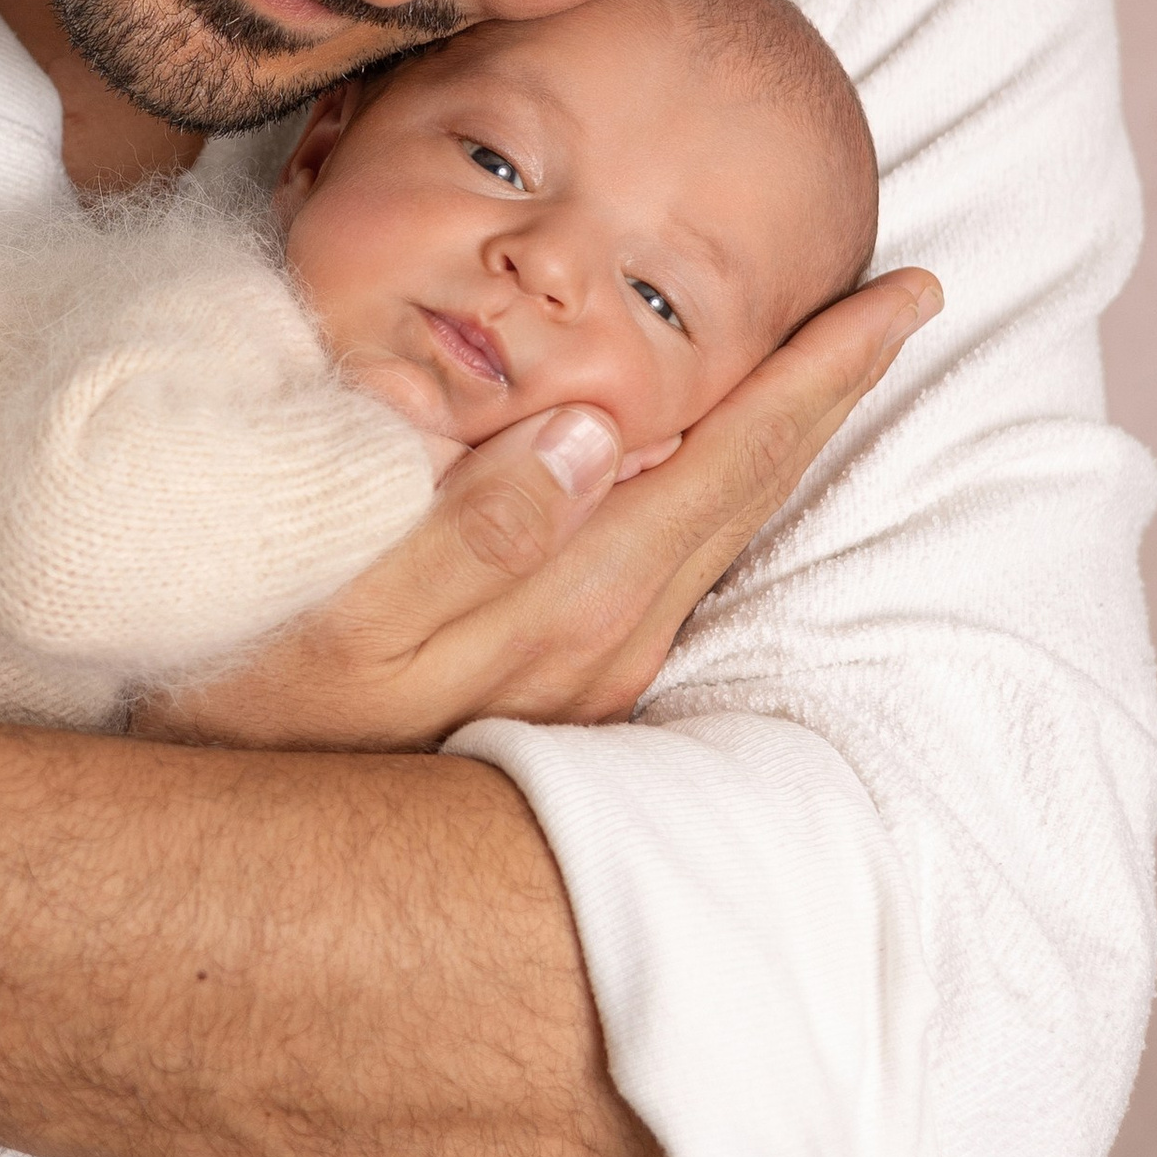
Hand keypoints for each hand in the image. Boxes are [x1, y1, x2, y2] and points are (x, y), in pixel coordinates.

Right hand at [141, 268, 940, 751]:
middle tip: (906, 301)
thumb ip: (475, 527)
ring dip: (782, 437)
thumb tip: (595, 430)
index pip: (732, 459)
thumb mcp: (352, 618)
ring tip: (830, 360)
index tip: (903, 294)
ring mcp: (598, 672)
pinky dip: (717, 489)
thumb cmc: (266, 711)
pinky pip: (675, 564)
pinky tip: (710, 462)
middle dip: (829, 390)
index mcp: (579, 600)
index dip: (816, 372)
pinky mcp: (567, 688)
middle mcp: (615, 640)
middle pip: (751, 490)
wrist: (251, 863)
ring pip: (721, 528)